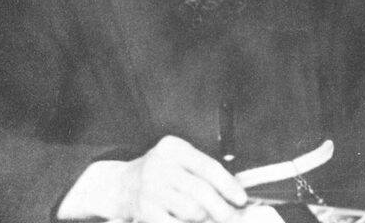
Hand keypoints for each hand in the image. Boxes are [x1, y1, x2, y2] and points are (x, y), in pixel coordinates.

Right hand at [117, 135, 247, 222]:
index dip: (229, 185)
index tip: (242, 199)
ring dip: (204, 218)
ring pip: (191, 210)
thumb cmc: (164, 173)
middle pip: (201, 192)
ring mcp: (150, 190)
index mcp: (174, 148)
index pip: (208, 167)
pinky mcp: (144, 211)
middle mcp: (160, 166)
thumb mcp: (182, 162)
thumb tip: (236, 196)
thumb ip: (207, 174)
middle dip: (222, 209)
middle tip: (233, 217)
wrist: (122, 185)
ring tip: (206, 216)